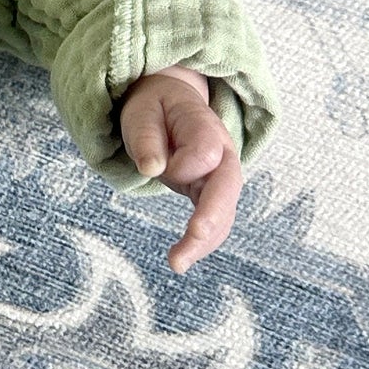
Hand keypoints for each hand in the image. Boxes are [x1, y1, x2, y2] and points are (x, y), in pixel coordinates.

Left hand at [117, 64, 241, 273]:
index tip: (154, 165)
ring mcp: (221, 176)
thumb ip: (146, 137)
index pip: (205, 152)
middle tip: (193, 236)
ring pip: (224, 213)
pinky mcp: (211, 194)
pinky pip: (214, 222)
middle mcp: (223, 153)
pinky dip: (200, 243)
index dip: (181, 164)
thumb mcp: (142, 112)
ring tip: (177, 264)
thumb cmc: (153, 107)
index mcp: (206, 127)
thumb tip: (152, 168)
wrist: (170, 104)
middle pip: (227, 188)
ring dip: (203, 241)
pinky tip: (181, 260)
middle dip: (212, 215)